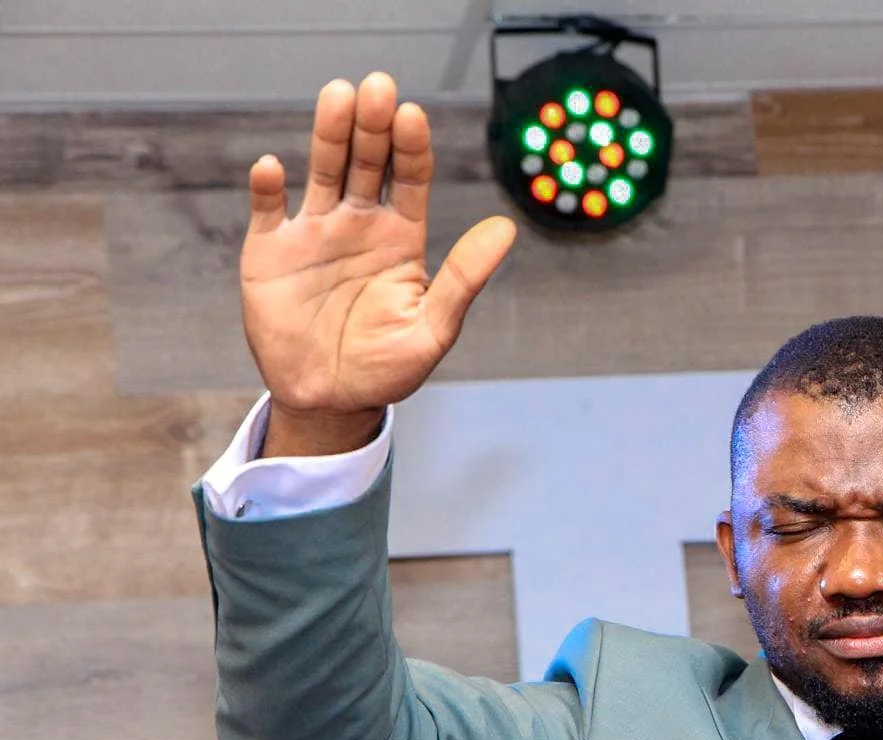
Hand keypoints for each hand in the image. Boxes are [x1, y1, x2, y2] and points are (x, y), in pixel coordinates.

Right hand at [241, 72, 516, 454]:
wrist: (331, 399)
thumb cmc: (387, 367)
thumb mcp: (434, 328)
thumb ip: (464, 278)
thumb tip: (506, 230)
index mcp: (402, 237)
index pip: (410, 179)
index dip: (412, 147)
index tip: (414, 117)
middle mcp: (360, 223)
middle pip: (368, 161)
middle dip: (374, 126)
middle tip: (379, 88)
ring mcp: (314, 232)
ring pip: (323, 170)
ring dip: (328, 134)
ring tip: (337, 97)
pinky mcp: (271, 252)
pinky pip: (268, 211)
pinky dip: (267, 188)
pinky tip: (273, 169)